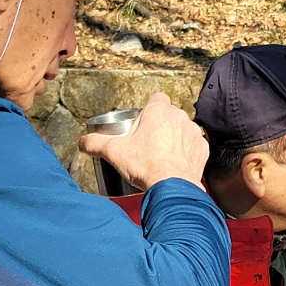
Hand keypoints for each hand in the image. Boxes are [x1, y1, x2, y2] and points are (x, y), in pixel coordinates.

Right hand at [79, 92, 208, 190]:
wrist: (172, 187)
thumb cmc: (145, 165)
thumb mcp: (113, 152)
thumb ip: (94, 143)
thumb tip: (82, 143)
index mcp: (160, 111)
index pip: (157, 98)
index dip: (149, 108)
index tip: (142, 122)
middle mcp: (180, 117)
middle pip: (169, 114)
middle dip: (160, 125)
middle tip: (147, 143)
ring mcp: (193, 133)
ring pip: (182, 129)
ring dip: (175, 138)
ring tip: (162, 154)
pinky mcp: (202, 149)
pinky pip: (193, 146)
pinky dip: (186, 152)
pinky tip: (176, 163)